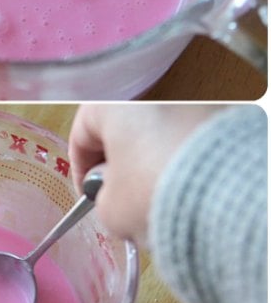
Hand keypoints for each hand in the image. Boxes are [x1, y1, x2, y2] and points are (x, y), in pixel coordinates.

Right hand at [69, 104, 220, 247]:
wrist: (222, 191)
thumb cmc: (154, 192)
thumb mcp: (112, 210)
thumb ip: (102, 201)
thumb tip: (113, 199)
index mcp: (113, 103)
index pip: (82, 133)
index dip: (81, 169)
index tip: (90, 197)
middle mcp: (148, 92)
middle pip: (123, 133)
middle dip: (122, 171)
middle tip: (126, 204)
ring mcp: (186, 101)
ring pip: (158, 137)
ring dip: (154, 168)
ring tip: (162, 204)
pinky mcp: (217, 115)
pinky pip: (188, 140)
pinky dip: (184, 163)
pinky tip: (189, 193)